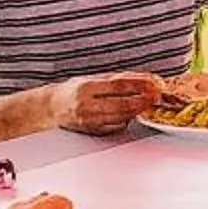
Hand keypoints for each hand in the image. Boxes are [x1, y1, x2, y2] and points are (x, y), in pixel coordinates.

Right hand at [49, 72, 165, 134]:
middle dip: (142, 101)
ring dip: (137, 111)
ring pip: (121, 117)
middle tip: (156, 97)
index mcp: (87, 87)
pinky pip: (115, 127)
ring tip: (147, 104)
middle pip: (122, 104)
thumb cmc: (73, 91)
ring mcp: (89, 120)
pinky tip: (131, 114)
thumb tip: (142, 78)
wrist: (51, 108)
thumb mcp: (92, 78)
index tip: (153, 83)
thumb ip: (116, 79)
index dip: (138, 85)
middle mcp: (87, 105)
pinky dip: (126, 120)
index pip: (118, 85)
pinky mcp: (92, 131)